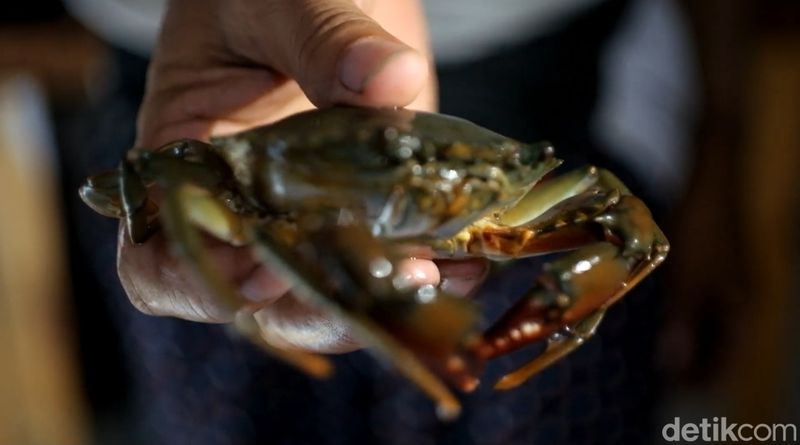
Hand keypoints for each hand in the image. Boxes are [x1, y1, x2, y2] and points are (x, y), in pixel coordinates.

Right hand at [118, 0, 487, 352]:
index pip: (167, 261)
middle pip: (262, 298)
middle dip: (321, 306)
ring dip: (384, 296)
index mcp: (187, 168)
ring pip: (334, 288)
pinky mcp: (369, 204)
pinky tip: (467, 258)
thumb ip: (321, 37)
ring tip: (442, 276)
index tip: (267, 267)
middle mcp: (247, 207)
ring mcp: (311, 212)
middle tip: (388, 280)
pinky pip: (390, 254)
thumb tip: (389, 80)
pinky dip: (429, 266)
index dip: (206, 280)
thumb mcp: (274, 2)